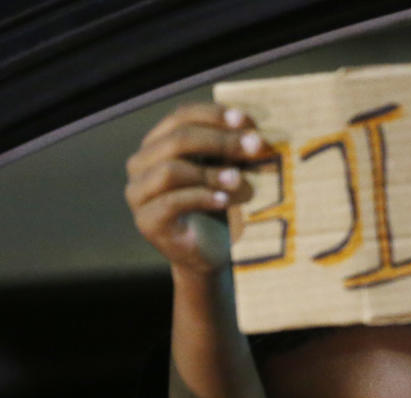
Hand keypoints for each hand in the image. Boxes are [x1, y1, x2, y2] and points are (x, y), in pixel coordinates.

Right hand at [125, 103, 266, 274]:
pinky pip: (170, 202)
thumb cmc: (221, 206)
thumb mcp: (227, 170)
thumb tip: (254, 133)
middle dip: (220, 140)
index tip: (246, 121)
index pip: (181, 116)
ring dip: (210, 172)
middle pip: (177, 140)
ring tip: (239, 179)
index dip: (213, 114)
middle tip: (254, 147)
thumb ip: (232, 150)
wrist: (211, 253)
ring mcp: (139, 193)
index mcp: (160, 143)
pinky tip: (223, 200)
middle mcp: (142, 163)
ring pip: (170, 170)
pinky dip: (200, 197)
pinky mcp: (146, 221)